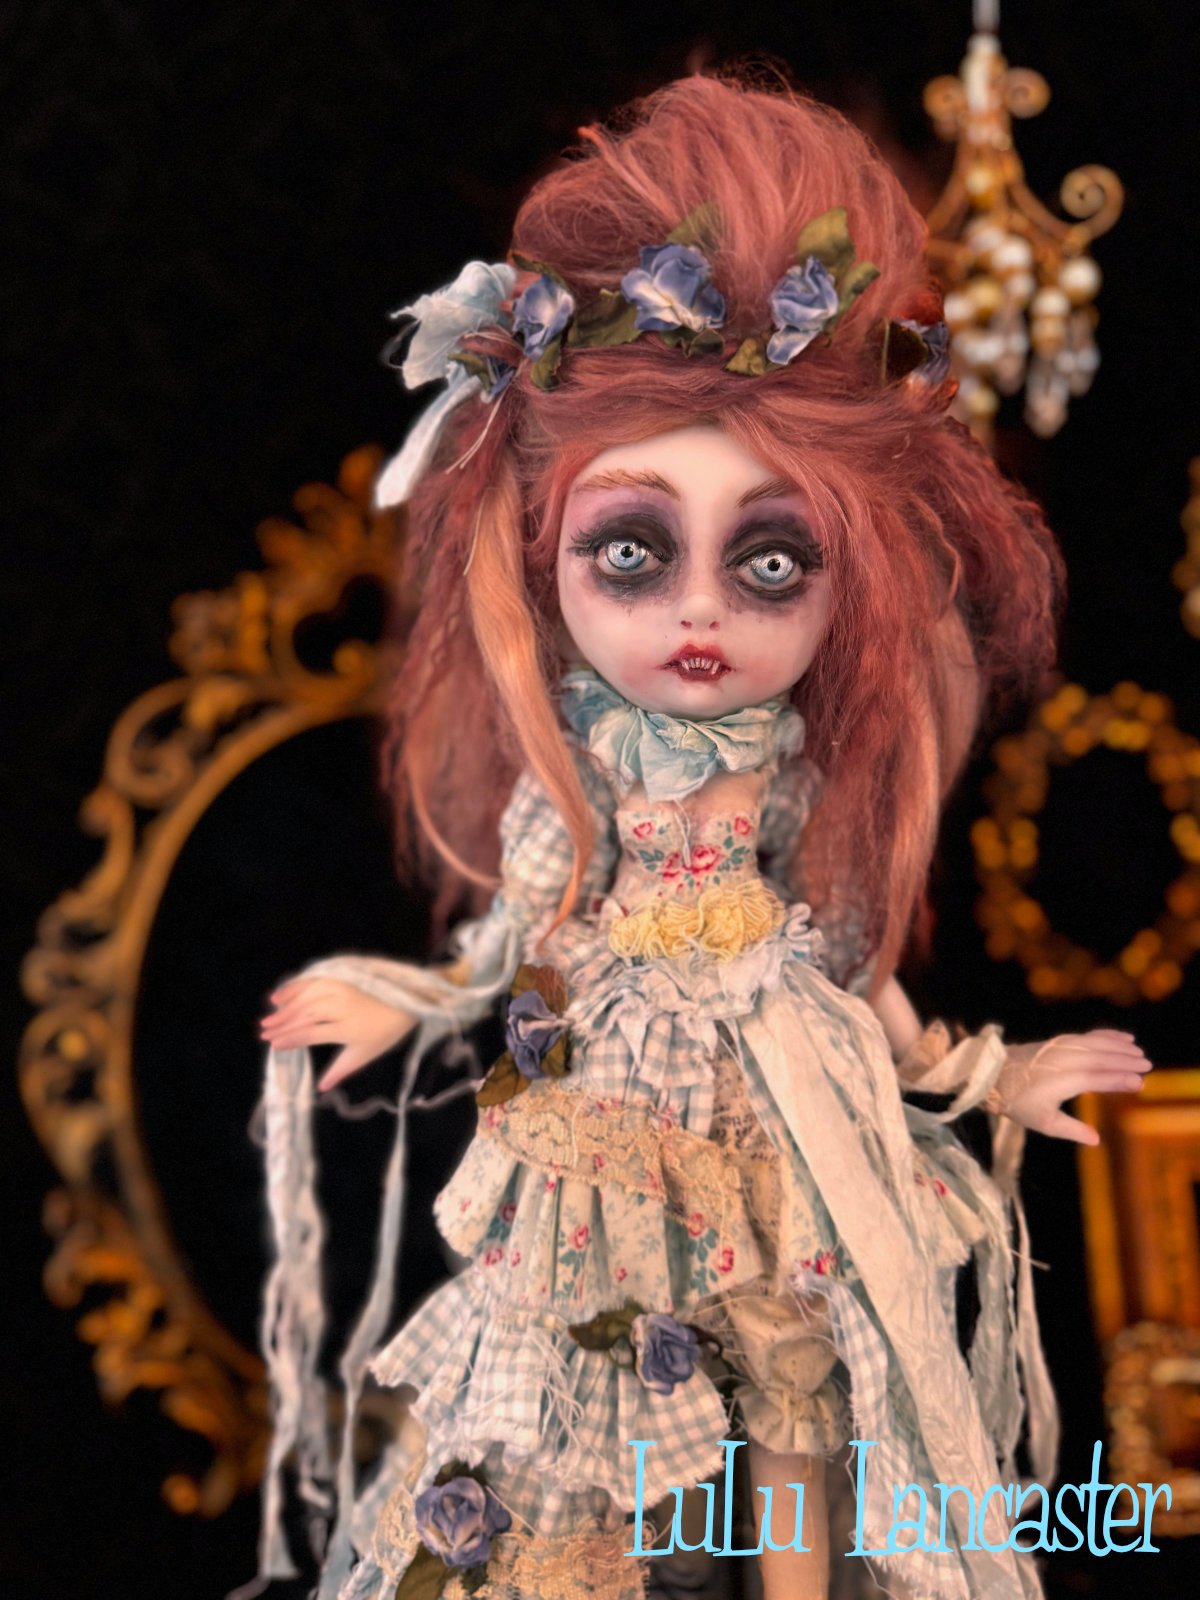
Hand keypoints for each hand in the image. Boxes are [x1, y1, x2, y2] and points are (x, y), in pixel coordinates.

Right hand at [259, 978, 415, 1091]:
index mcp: (350, 1028)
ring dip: (286, 1007)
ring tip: (269, 1019)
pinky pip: (313, 981)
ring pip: (307, 997)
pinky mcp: (340, 979)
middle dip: (284, 1023)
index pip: (314, 1033)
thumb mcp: (363, 1055)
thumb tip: (321, 1089)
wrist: (404, 1004)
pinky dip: (295, 988)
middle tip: (264, 1032)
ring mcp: (342, 989)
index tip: (274, 1045)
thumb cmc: (382, 1034)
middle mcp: (344, 1006)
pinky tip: (280, 996)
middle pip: (307, 1014)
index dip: (292, 1038)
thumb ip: (339, 1071)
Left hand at [991, 1029, 1150, 1144]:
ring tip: (1139, 1052)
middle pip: (1098, 1057)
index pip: (1094, 1078)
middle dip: (1124, 1060)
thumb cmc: (1018, 1103)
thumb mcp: (1043, 1122)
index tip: (1138, 1082)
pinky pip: (1086, 1036)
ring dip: (1118, 1046)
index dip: (1117, 1079)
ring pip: (1094, 1044)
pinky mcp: (1058, 1042)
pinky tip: (1122, 1037)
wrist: (993, 1075)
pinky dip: (1105, 1035)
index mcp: (1059, 1081)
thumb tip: (1097, 1140)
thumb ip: (1072, 1130)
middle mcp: (1061, 1060)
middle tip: (1147, 1066)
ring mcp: (1059, 1048)